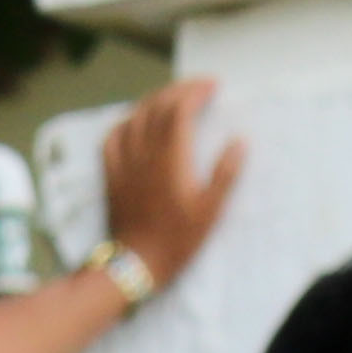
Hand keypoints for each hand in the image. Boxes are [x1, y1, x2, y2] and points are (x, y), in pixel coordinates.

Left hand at [98, 76, 245, 291]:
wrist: (134, 266)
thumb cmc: (175, 241)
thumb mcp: (209, 212)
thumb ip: (225, 174)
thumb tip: (239, 142)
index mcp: (171, 157)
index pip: (180, 108)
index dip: (196, 91)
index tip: (213, 86)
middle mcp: (145, 153)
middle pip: (157, 105)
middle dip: (179, 89)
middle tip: (197, 87)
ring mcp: (124, 163)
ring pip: (134, 117)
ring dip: (154, 100)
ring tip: (172, 98)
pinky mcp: (111, 176)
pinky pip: (111, 138)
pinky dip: (125, 122)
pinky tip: (135, 122)